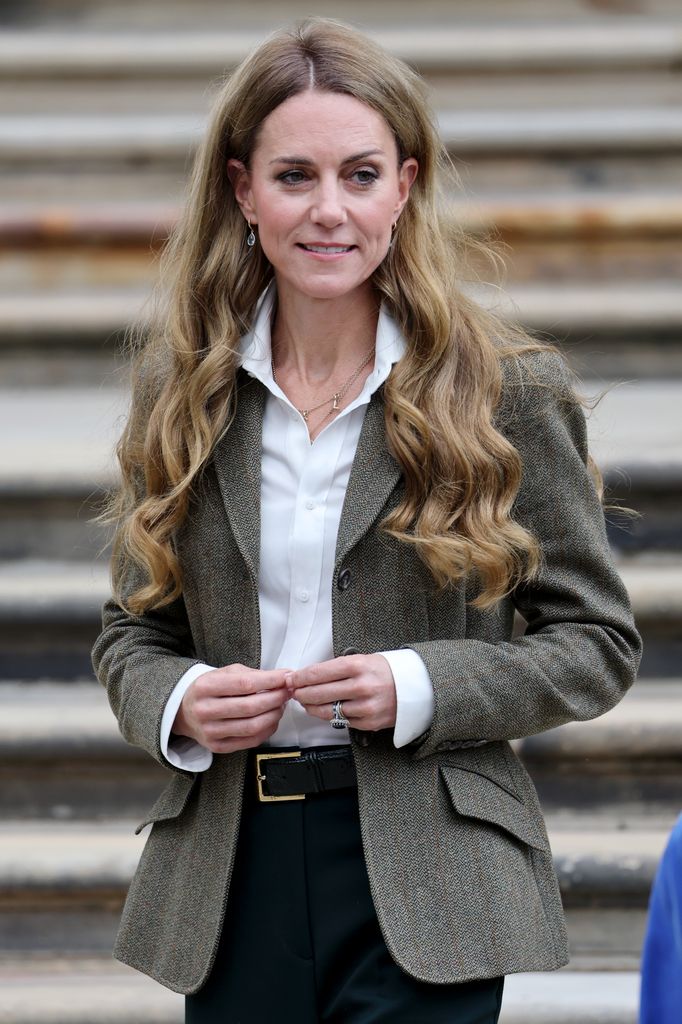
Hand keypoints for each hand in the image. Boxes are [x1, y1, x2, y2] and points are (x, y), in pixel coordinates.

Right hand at [172, 665, 289, 753]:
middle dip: (276, 698)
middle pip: (250, 707)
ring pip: (252, 726)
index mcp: (205, 687)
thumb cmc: (210, 689)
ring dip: (274, 715)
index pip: (245, 684)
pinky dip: (267, 730)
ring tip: (280, 705)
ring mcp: (210, 732)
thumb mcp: (224, 673)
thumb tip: (283, 677)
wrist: (183, 712)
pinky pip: (250, 741)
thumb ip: (252, 674)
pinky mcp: (217, 747)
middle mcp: (205, 711)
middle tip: (287, 692)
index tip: (286, 677)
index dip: (271, 681)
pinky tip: (272, 720)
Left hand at [288, 654, 396, 731]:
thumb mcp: (363, 659)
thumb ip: (336, 668)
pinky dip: (330, 715)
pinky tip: (325, 709)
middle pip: (318, 693)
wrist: (415, 688)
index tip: (291, 679)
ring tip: (306, 702)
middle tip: (294, 691)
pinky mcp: (368, 722)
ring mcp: (365, 707)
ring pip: (326, 710)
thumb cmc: (385, 671)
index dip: (300, 677)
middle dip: (301, 693)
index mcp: (358, 666)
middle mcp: (361, 687)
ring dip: (312, 707)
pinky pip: (340, 720)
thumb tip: (308, 676)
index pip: (318, 673)